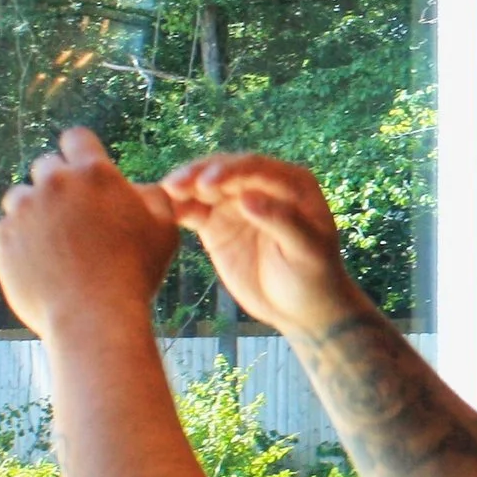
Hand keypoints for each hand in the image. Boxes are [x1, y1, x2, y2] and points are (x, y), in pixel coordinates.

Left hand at [0, 127, 178, 341]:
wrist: (94, 318)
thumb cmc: (135, 273)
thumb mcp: (164, 229)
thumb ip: (152, 196)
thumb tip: (136, 187)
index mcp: (93, 173)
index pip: (76, 138)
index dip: (81, 153)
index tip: (84, 173)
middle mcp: (53, 183)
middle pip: (46, 166)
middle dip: (58, 185)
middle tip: (74, 218)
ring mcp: (23, 211)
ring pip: (21, 197)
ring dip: (34, 212)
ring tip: (54, 243)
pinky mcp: (1, 239)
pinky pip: (5, 230)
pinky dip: (18, 242)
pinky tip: (40, 264)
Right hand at [159, 153, 350, 335]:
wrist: (301, 308)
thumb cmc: (314, 277)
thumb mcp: (306, 251)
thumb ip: (281, 222)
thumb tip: (246, 198)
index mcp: (291, 183)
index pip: (256, 168)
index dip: (230, 171)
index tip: (207, 183)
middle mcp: (260, 186)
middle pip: (225, 170)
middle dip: (200, 174)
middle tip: (176, 184)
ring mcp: (235, 203)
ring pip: (204, 186)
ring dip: (184, 186)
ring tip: (166, 192)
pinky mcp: (215, 224)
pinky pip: (192, 210)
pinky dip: (177, 208)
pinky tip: (162, 210)